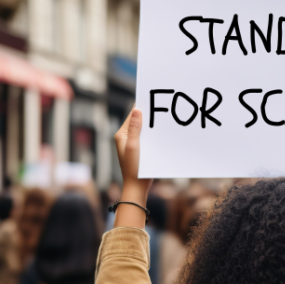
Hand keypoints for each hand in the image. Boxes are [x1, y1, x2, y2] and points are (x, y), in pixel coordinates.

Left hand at [113, 108, 151, 227]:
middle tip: (161, 106)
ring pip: (144, 128)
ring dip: (152, 125)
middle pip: (138, 121)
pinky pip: (147, 137)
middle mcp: (126, 137)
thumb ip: (135, 129)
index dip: (140, 106)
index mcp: (121, 134)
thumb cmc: (133, 168)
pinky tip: (163, 131)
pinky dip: (153, 133)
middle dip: (148, 114)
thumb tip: (136, 110)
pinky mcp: (141, 148)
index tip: (150, 97)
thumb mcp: (134, 146)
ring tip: (163, 117)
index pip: (131, 115)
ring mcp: (133, 143)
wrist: (137, 186)